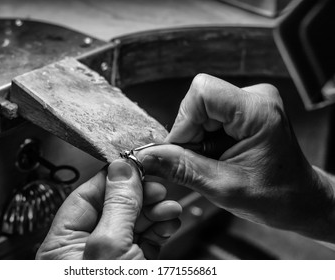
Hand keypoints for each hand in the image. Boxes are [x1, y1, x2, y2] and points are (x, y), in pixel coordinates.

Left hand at [36, 159, 181, 258]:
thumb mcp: (110, 246)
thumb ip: (117, 205)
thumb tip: (122, 168)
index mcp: (62, 245)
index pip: (85, 197)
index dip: (112, 178)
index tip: (134, 164)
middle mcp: (85, 250)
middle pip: (114, 207)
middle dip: (140, 195)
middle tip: (157, 186)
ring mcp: (112, 258)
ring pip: (133, 222)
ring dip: (155, 211)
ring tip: (168, 206)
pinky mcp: (133, 264)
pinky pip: (146, 238)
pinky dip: (161, 228)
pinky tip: (169, 221)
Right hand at [136, 74, 334, 241]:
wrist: (299, 200)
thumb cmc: (275, 196)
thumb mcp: (222, 187)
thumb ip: (181, 168)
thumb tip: (146, 157)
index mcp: (258, 111)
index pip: (202, 93)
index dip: (183, 123)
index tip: (181, 152)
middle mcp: (255, 98)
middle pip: (198, 101)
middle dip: (189, 135)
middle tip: (200, 163)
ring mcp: (250, 102)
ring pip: (199, 109)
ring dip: (196, 139)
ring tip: (213, 162)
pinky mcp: (243, 110)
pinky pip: (207, 115)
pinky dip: (203, 139)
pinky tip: (217, 156)